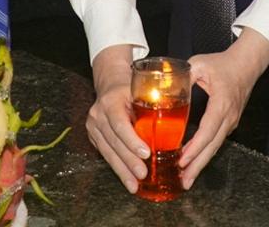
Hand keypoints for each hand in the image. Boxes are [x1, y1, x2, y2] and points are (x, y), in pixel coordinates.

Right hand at [85, 45, 147, 193]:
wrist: (109, 83)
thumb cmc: (130, 86)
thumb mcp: (140, 89)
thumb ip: (152, 103)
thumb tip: (176, 122)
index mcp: (110, 101)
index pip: (120, 124)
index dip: (132, 141)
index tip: (146, 153)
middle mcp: (98, 115)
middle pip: (114, 142)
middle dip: (129, 161)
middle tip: (143, 174)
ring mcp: (93, 127)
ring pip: (108, 152)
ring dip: (122, 170)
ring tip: (134, 185)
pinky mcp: (93, 136)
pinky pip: (106, 154)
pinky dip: (118, 167)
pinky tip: (127, 179)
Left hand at [178, 28, 268, 187]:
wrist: (246, 64)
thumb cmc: (223, 63)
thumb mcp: (199, 64)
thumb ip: (182, 75)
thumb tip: (162, 85)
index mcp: (221, 104)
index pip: (208, 130)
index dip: (195, 147)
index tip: (183, 160)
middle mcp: (228, 117)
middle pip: (213, 146)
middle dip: (198, 165)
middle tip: (184, 181)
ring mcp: (230, 121)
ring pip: (215, 146)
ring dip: (201, 162)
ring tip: (186, 178)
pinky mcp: (229, 122)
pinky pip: (216, 140)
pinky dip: (204, 152)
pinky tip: (193, 160)